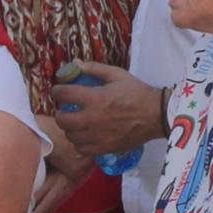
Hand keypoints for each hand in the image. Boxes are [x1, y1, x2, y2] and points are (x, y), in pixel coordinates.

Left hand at [47, 61, 166, 158]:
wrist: (156, 115)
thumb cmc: (137, 92)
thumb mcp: (117, 75)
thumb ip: (94, 69)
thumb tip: (74, 63)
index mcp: (94, 98)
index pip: (63, 94)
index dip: (56, 91)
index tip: (58, 91)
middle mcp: (92, 118)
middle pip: (62, 119)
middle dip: (59, 112)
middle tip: (65, 109)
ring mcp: (97, 136)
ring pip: (70, 135)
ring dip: (69, 128)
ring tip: (75, 123)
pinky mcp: (104, 148)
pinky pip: (81, 149)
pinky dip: (79, 142)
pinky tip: (84, 136)